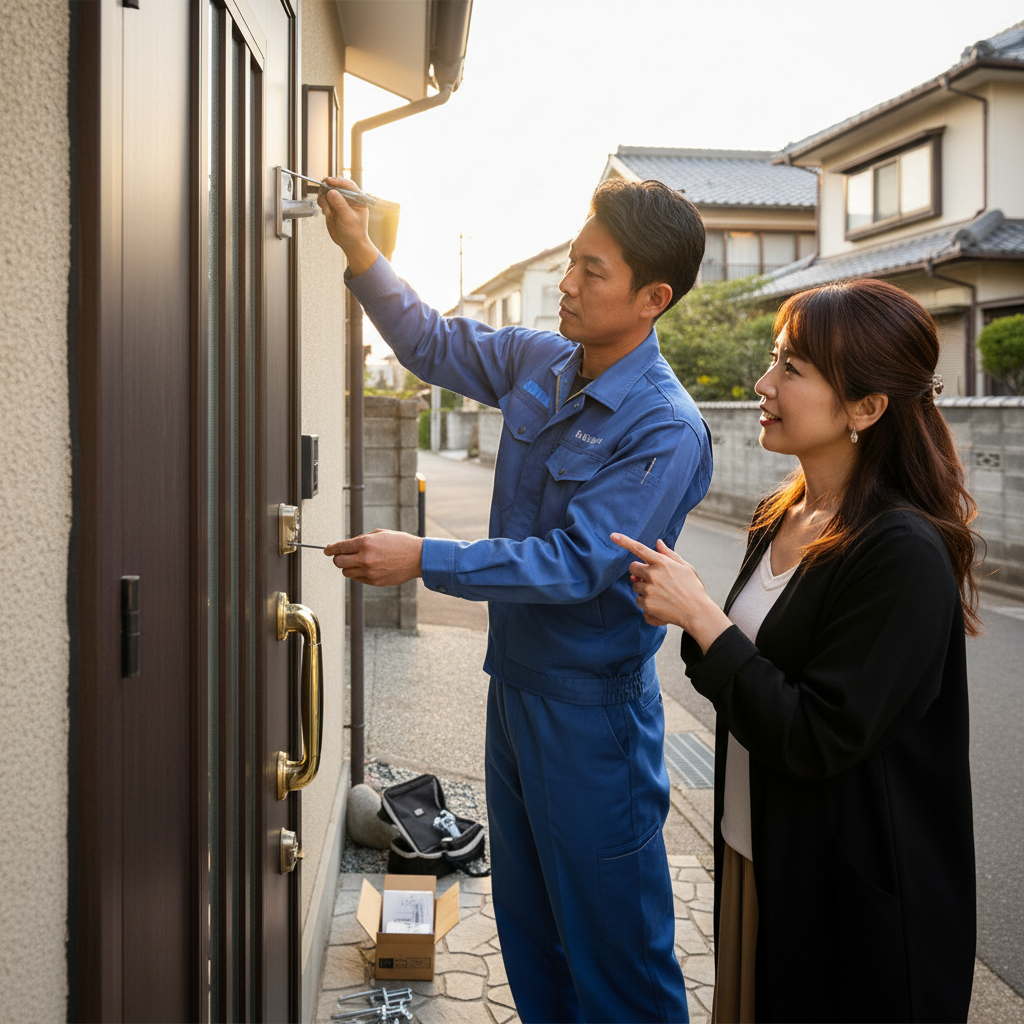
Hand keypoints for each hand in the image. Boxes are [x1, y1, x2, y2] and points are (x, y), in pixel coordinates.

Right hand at [317, 177, 378, 275]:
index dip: (338, 181)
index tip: (328, 181)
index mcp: (357, 199)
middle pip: (335, 185)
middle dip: (327, 188)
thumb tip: (331, 192)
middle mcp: (348, 198)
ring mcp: (339, 202)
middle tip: (322, 194)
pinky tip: (326, 213)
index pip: (348, 185)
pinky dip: (322, 203)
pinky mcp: (331, 206)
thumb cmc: (354, 232)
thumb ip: (340, 204)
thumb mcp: (348, 218)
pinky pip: (323, 199)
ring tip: (327, 211)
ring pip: (327, 192)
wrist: (350, 244)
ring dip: (324, 199)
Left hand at [325, 529, 422, 586]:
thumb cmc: (400, 543)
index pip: (339, 548)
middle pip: (338, 562)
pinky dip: (358, 573)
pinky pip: (358, 579)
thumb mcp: (379, 534)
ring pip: (346, 572)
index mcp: (365, 543)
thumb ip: (361, 539)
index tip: (327, 550)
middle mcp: (365, 558)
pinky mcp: (374, 582)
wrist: (417, 557)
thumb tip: (347, 546)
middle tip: (341, 556)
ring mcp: (369, 572)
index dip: (330, 549)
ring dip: (348, 567)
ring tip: (358, 561)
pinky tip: (368, 567)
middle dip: (337, 558)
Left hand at [610, 533, 731, 651]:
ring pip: (635, 584)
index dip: (624, 541)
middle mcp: (653, 574)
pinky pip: (637, 599)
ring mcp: (648, 590)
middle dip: (639, 572)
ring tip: (661, 593)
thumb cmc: (693, 588)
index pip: (639, 549)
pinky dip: (645, 601)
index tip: (613, 535)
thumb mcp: (685, 567)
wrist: (697, 612)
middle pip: (633, 568)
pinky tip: (659, 603)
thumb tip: (658, 542)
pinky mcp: (646, 604)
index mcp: (662, 563)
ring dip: (643, 587)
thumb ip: (669, 554)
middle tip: (653, 578)